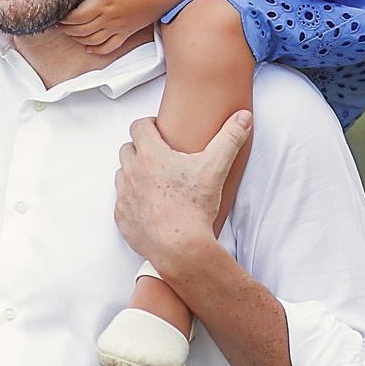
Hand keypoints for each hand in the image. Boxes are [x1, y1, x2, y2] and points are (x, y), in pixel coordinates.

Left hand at [60, 0, 168, 57]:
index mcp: (104, 3)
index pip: (78, 16)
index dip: (65, 18)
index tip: (58, 15)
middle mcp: (109, 19)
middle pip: (81, 30)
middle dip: (67, 29)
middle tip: (59, 25)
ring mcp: (117, 28)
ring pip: (92, 40)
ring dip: (78, 39)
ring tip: (70, 33)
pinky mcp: (126, 32)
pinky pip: (109, 46)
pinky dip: (97, 50)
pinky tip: (89, 48)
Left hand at [113, 108, 251, 279]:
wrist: (180, 247)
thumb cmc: (194, 208)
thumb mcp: (216, 168)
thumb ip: (230, 138)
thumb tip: (242, 118)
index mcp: (150, 155)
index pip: (139, 127)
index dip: (148, 124)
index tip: (158, 130)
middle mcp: (131, 172)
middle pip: (128, 149)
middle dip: (141, 149)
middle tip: (159, 156)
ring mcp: (124, 195)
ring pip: (122, 174)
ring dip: (134, 173)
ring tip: (154, 181)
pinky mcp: (121, 217)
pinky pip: (122, 201)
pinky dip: (132, 200)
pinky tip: (149, 205)